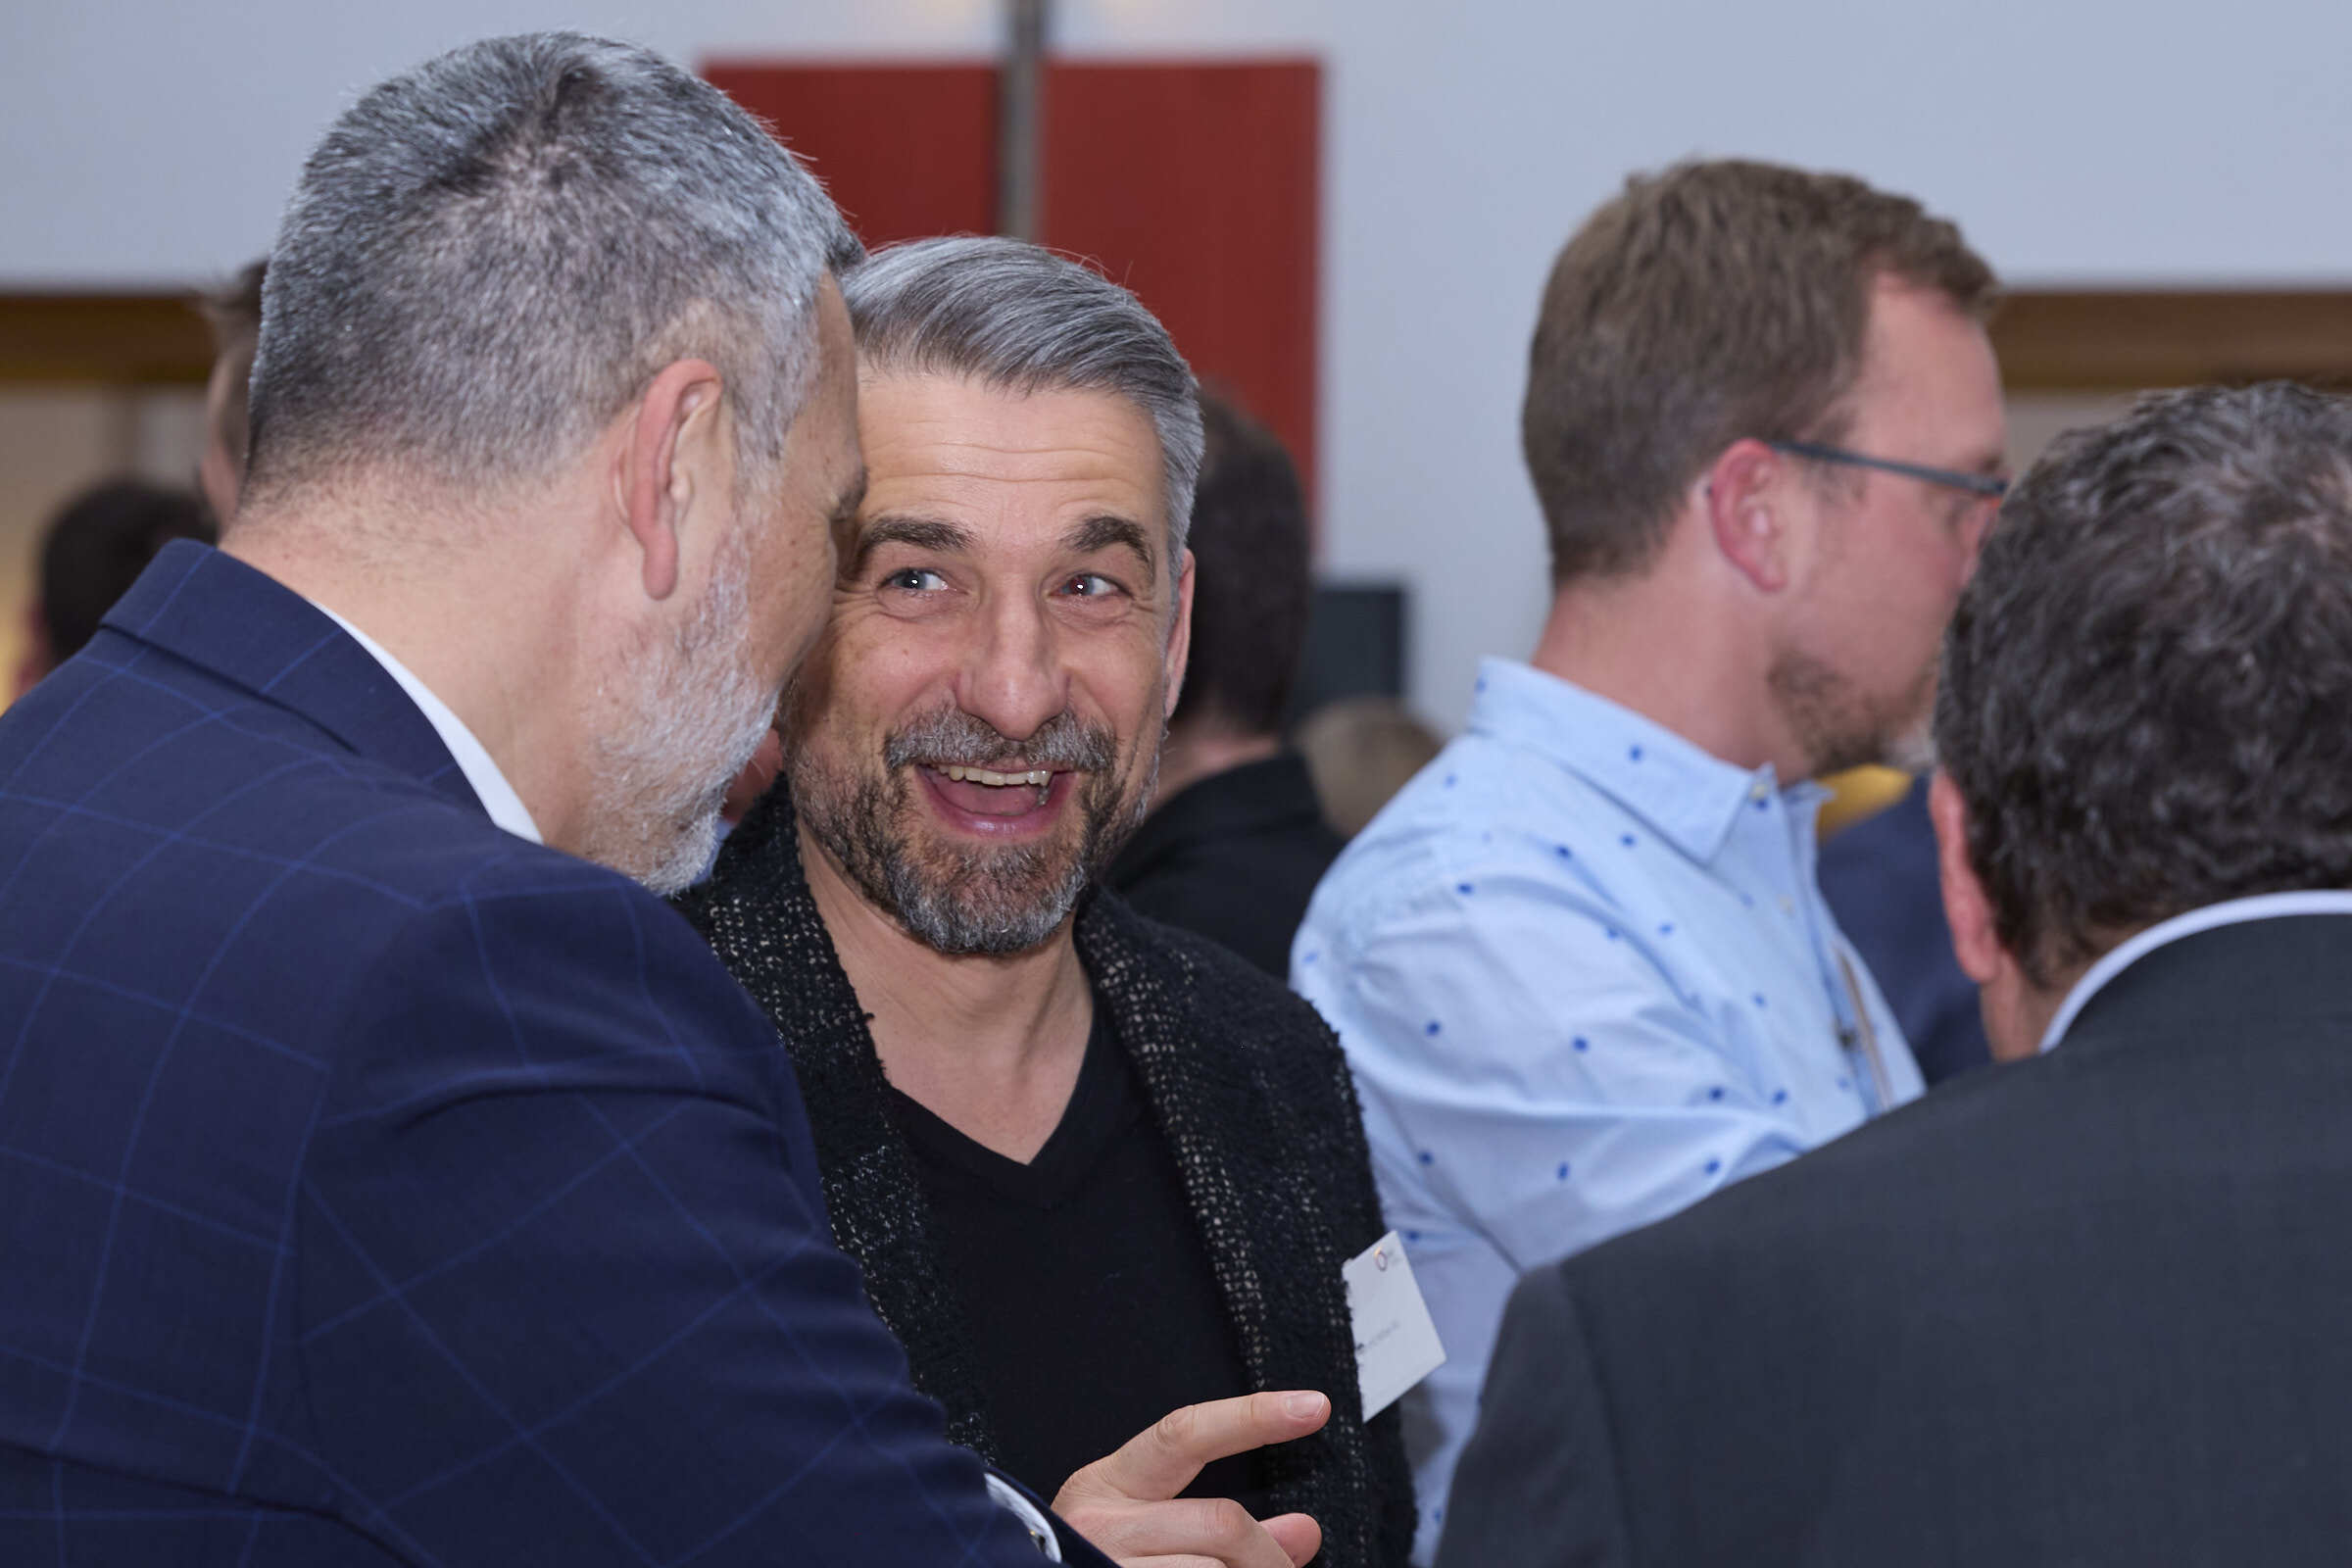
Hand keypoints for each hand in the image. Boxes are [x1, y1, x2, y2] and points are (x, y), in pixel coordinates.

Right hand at [1050, 1389, 1329, 1566]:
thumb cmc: (1095, 1563)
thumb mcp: (1147, 1532)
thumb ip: (1225, 1530)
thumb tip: (1305, 1531)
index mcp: (1109, 1486)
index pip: (1186, 1434)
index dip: (1252, 1417)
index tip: (1312, 1406)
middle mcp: (1099, 1525)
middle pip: (1222, 1523)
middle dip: (1269, 1555)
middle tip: (1284, 1566)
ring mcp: (1103, 1566)